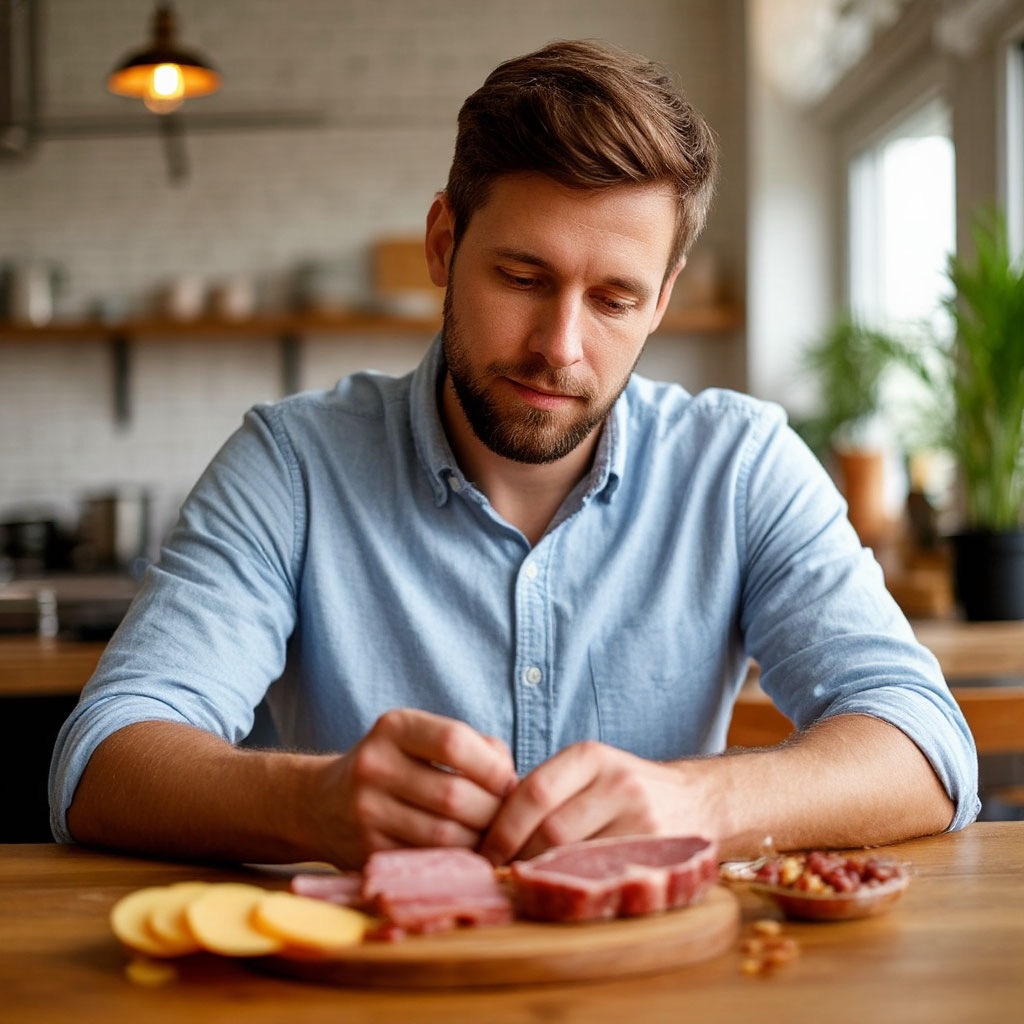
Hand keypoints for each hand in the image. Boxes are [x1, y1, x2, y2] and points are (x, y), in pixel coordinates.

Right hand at [321, 708, 516, 866]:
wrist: (320, 804)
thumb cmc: (396, 766)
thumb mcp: (423, 739)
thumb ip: (475, 748)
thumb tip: (514, 782)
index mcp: (394, 727)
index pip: (454, 742)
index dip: (493, 767)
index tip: (509, 782)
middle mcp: (375, 765)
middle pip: (453, 795)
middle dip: (492, 812)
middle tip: (507, 820)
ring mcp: (366, 811)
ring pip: (444, 836)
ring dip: (479, 842)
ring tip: (492, 838)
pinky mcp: (367, 851)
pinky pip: (427, 861)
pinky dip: (456, 862)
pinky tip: (467, 855)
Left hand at [478, 740, 708, 864]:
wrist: (694, 799)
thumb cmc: (621, 790)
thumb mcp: (587, 772)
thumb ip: (545, 790)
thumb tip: (483, 827)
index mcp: (589, 756)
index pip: (532, 792)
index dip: (501, 827)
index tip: (483, 851)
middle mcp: (616, 781)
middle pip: (551, 829)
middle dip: (519, 857)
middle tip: (500, 874)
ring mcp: (641, 816)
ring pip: (576, 856)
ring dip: (544, 876)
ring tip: (527, 883)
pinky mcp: (658, 850)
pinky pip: (604, 875)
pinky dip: (576, 887)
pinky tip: (563, 891)